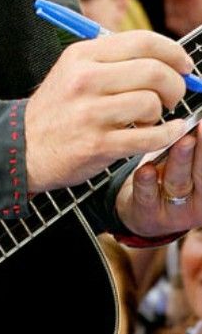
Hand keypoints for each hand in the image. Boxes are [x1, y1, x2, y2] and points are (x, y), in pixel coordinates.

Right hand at [24, 29, 193, 193]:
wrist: (24, 144)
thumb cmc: (59, 106)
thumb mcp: (75, 68)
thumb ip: (115, 59)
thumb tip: (165, 56)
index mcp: (82, 54)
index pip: (142, 41)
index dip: (173, 51)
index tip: (184, 64)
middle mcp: (85, 79)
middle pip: (153, 71)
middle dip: (175, 83)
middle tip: (173, 94)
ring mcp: (90, 113)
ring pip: (151, 103)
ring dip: (162, 112)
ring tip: (150, 116)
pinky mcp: (97, 144)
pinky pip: (149, 137)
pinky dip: (167, 135)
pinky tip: (168, 132)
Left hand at [116, 123, 201, 238]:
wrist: (140, 212)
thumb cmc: (166, 179)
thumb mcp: (185, 166)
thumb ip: (192, 148)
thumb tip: (197, 120)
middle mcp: (197, 202)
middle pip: (201, 175)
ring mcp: (174, 211)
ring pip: (177, 182)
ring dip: (180, 160)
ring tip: (182, 141)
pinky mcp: (148, 214)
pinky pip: (147, 195)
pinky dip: (146, 181)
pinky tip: (146, 169)